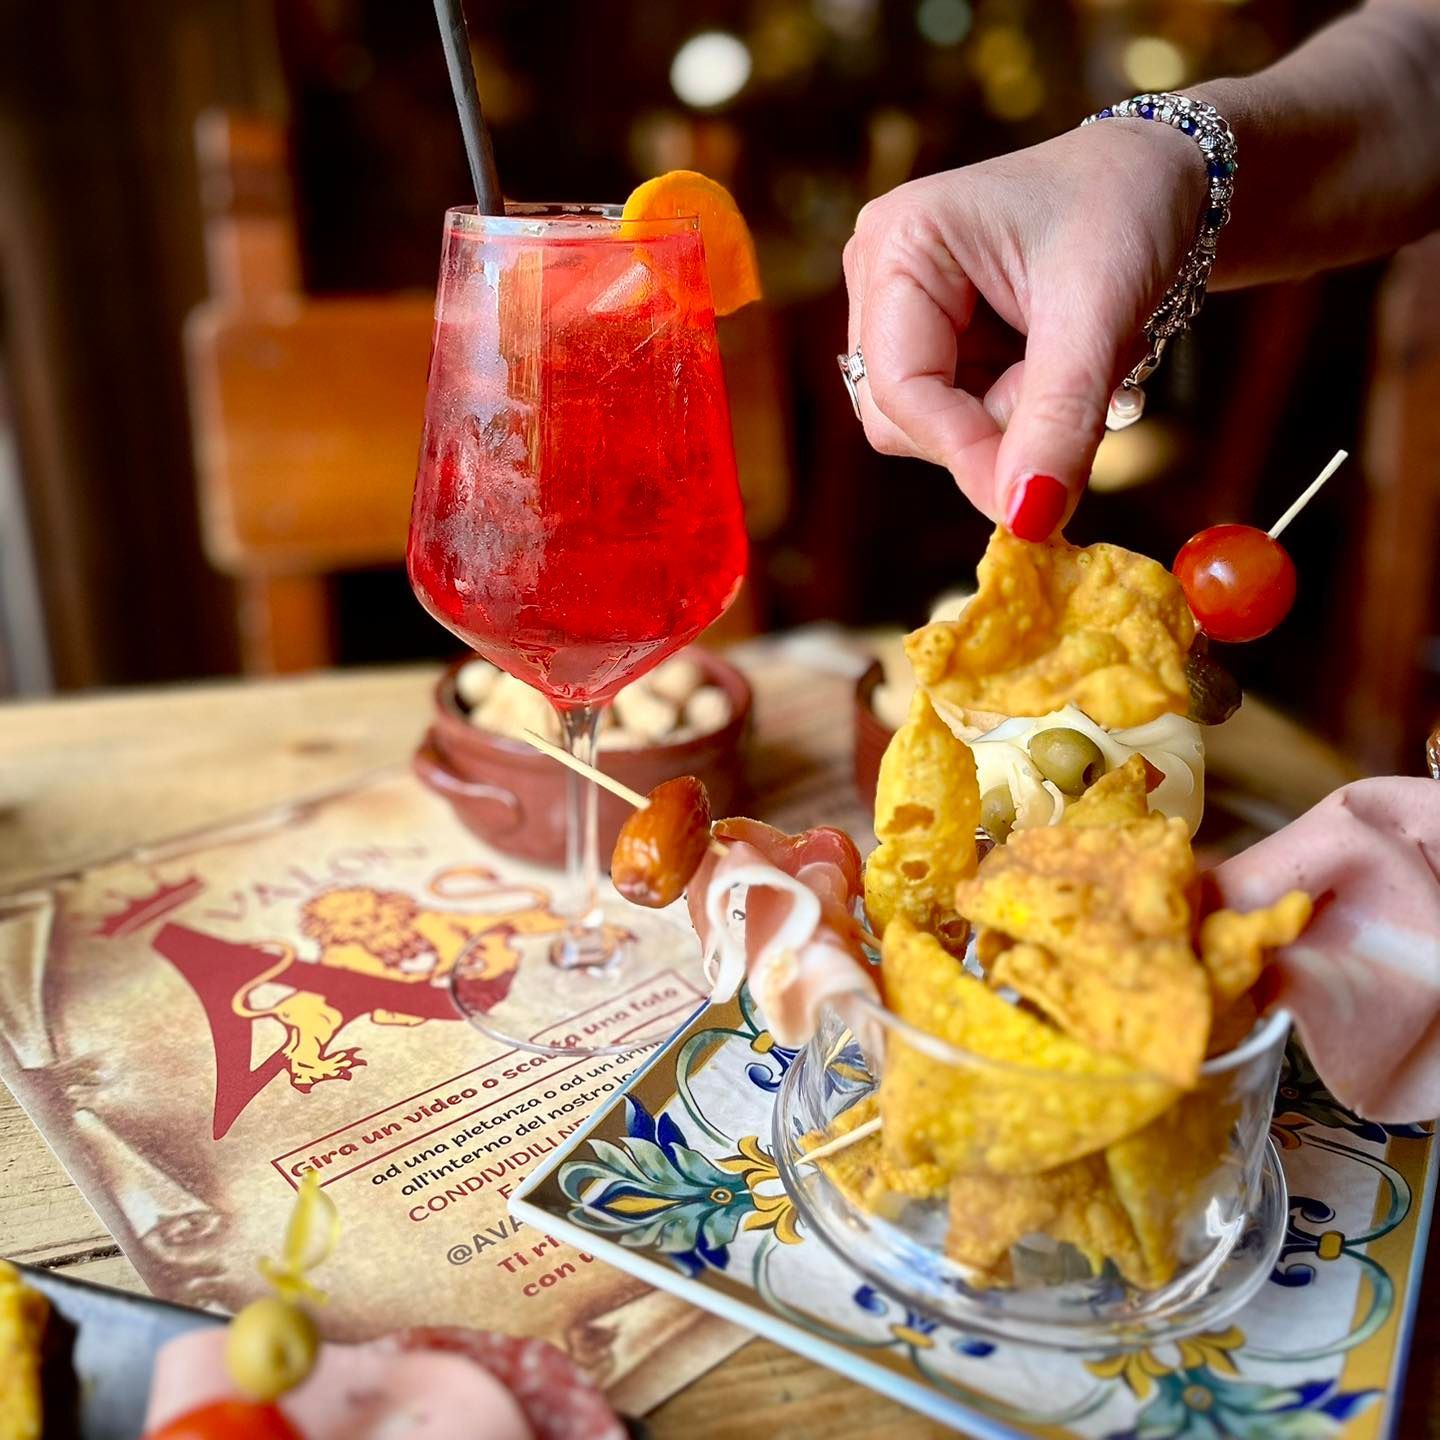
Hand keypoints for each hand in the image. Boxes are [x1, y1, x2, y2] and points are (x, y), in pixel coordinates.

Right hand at [843, 120, 1208, 537]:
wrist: (1167, 178)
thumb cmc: (1131, 212)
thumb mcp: (1100, 317)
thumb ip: (1058, 423)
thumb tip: (1024, 522)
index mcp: (899, 243)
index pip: (900, 388)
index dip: (962, 451)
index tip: (1034, 503)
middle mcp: (878, 274)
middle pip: (901, 415)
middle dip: (988, 427)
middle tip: (1072, 383)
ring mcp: (895, 308)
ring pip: (927, 426)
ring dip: (1003, 422)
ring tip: (1065, 363)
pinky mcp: (927, 337)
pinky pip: (953, 415)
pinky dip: (1008, 412)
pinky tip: (1046, 366)